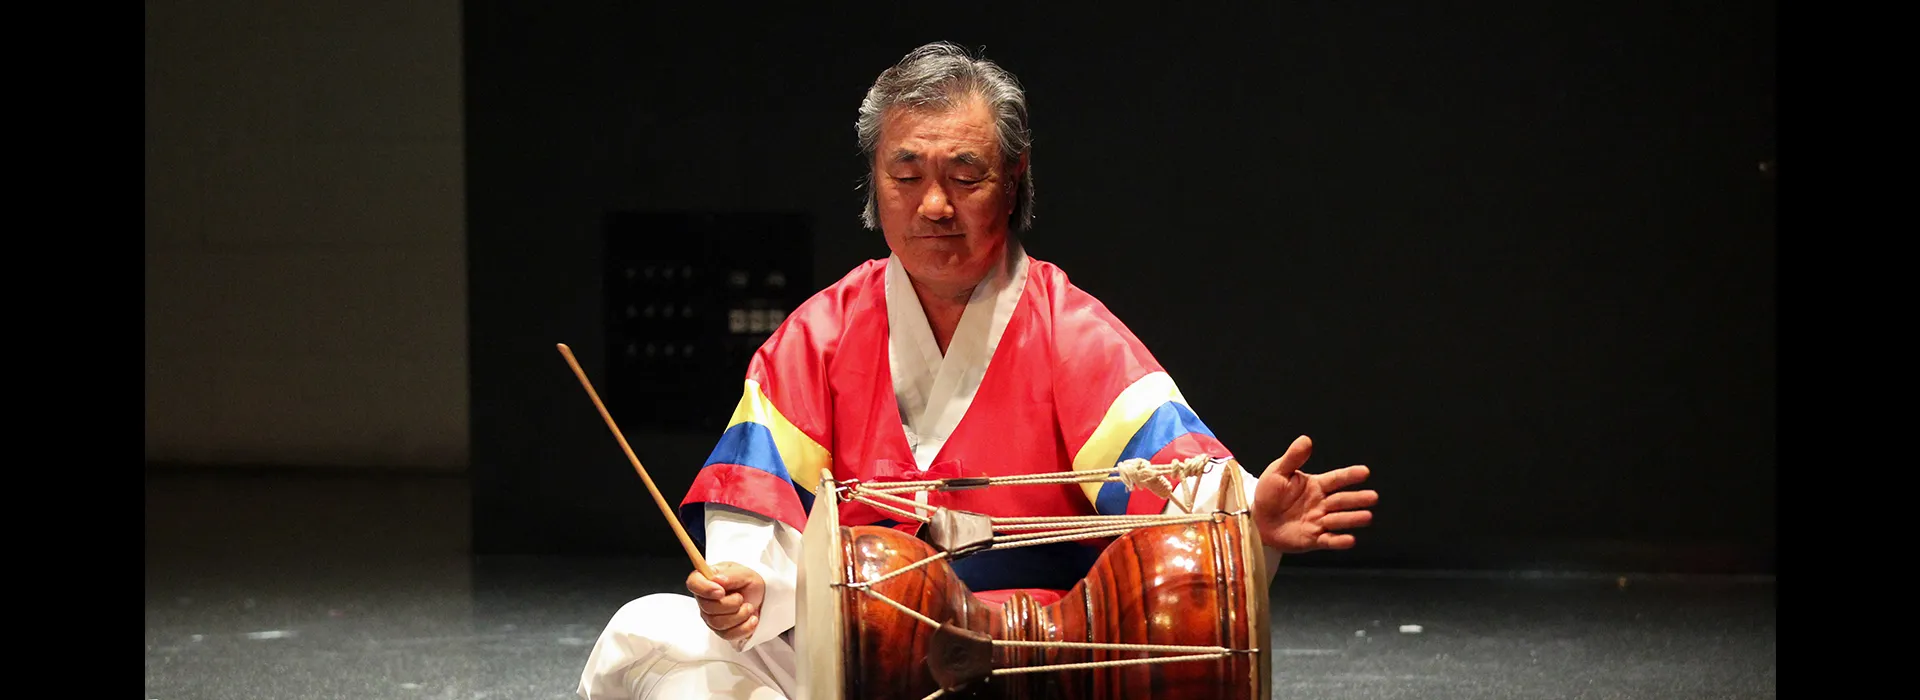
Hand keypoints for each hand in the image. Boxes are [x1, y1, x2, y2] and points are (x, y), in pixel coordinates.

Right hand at [686, 562, 765, 642]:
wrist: (761, 597)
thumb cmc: (748, 583)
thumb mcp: (744, 573)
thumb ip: (730, 575)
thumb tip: (717, 580)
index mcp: (707, 579)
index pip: (693, 583)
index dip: (705, 589)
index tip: (721, 591)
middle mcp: (706, 599)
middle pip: (707, 608)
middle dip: (730, 604)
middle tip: (741, 598)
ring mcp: (711, 616)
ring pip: (718, 623)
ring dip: (739, 615)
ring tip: (748, 607)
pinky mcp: (721, 630)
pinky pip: (728, 634)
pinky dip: (744, 627)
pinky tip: (751, 619)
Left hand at [1251, 435, 1377, 553]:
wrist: (1258, 520)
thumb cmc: (1269, 493)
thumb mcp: (1278, 472)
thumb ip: (1293, 458)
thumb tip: (1306, 439)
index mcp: (1316, 485)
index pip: (1336, 479)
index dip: (1350, 476)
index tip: (1365, 472)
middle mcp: (1322, 504)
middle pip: (1342, 500)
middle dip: (1358, 499)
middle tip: (1373, 497)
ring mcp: (1319, 522)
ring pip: (1339, 520)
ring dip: (1352, 518)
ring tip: (1367, 517)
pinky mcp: (1314, 539)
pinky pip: (1328, 540)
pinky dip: (1339, 541)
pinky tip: (1350, 540)